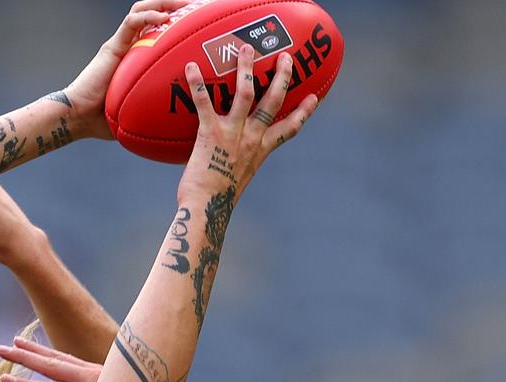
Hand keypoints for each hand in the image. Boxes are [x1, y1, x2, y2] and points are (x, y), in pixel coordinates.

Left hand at [0, 337, 101, 381]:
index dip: (36, 349)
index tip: (16, 342)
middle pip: (51, 366)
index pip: (59, 357)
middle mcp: (89, 380)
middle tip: (0, 350)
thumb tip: (77, 380)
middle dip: (24, 357)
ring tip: (5, 380)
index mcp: (92, 371)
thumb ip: (95, 381)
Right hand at [63, 0, 190, 139]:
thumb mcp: (140, 113)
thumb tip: (181, 129)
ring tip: (185, 3)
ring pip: (142, 10)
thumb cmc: (105, 119)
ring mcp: (121, 43)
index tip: (200, 22)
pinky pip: (131, 23)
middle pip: (153, 12)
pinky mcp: (113, 46)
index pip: (158, 29)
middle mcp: (130, 45)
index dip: (178, 21)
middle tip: (198, 5)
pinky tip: (165, 18)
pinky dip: (148, 16)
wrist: (79, 116)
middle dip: (175, 4)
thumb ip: (157, 113)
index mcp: (137, 56)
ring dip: (164, 3)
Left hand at [177, 46, 318, 202]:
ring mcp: (233, 134)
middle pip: (273, 102)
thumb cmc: (216, 200)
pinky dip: (197, 84)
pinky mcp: (210, 133)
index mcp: (260, 151)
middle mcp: (251, 139)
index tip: (314, 98)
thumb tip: (225, 162)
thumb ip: (235, 163)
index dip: (303, 113)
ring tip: (246, 48)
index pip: (288, 129)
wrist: (207, 209)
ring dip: (246, 68)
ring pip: (246, 93)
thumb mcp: (235, 179)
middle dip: (282, 77)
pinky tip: (191, 67)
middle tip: (286, 58)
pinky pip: (205, 102)